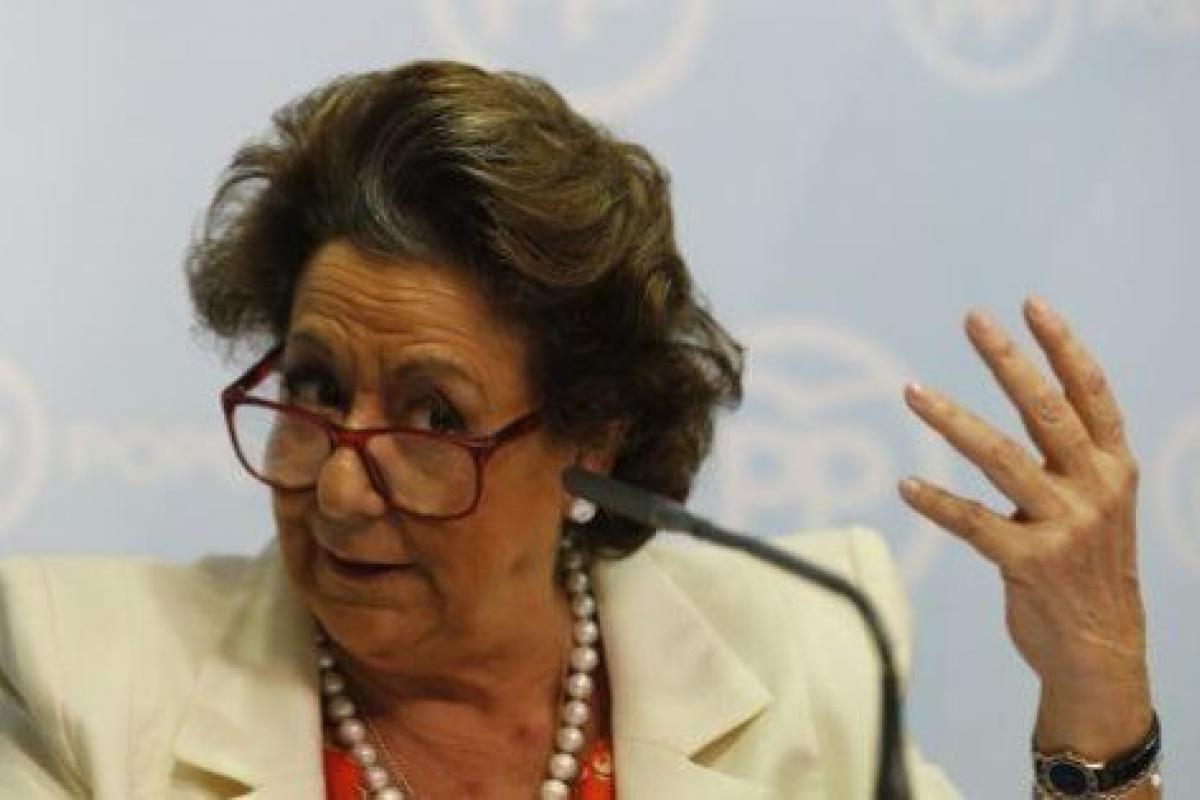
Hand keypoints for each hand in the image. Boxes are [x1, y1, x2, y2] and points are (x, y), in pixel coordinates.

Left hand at [899, 297, 1150, 758]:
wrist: (1101, 650)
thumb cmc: (1088, 567)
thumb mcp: (1098, 504)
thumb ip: (1069, 457)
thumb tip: (1032, 399)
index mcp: (1113, 468)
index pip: (1092, 394)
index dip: (1063, 346)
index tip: (1031, 304)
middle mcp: (1094, 489)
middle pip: (1045, 411)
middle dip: (1007, 361)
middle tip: (972, 319)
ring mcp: (1063, 526)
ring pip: (1000, 458)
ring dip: (951, 420)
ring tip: (912, 390)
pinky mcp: (1028, 563)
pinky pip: (972, 522)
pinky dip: (936, 503)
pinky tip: (905, 486)